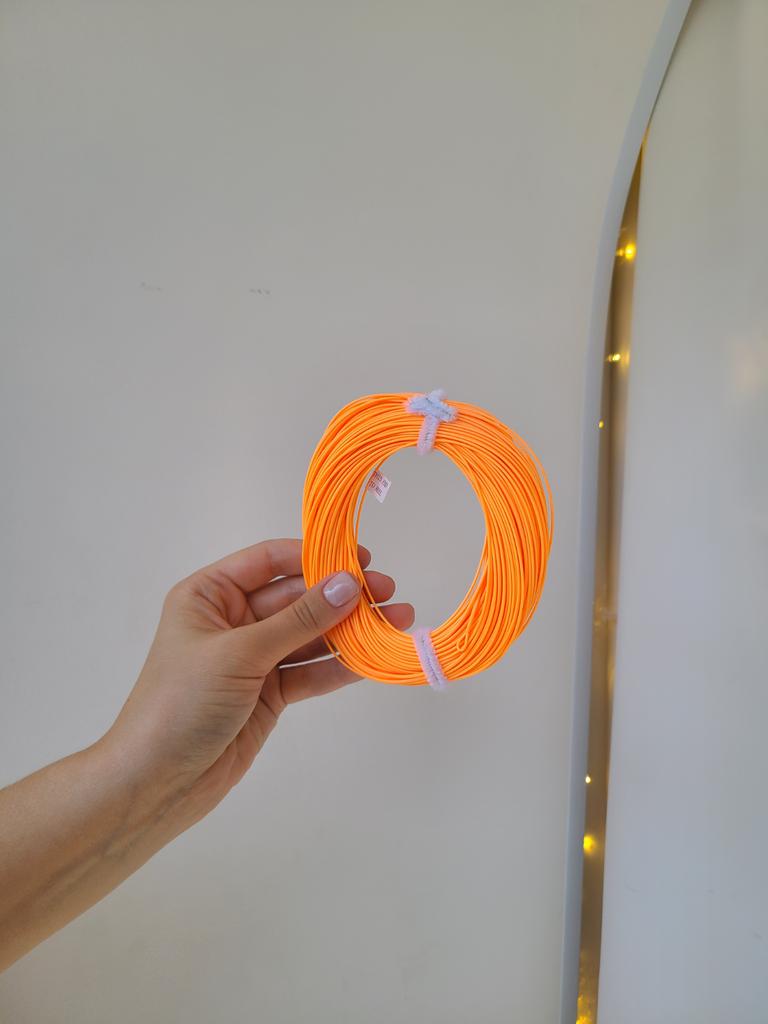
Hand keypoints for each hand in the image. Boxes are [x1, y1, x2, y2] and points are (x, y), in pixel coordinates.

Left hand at [104, 538, 413, 822]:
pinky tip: (371, 658)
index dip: (314, 557)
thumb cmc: (181, 702)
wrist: (156, 782)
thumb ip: (298, 620)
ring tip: (396, 621)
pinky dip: (338, 665)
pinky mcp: (268, 694)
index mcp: (210, 595)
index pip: (268, 562)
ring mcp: (252, 659)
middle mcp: (232, 621)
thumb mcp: (239, 653)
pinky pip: (309, 672)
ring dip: (349, 631)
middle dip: (341, 596)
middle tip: (389, 593)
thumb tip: (349, 583)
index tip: (361, 559)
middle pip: (296, 598)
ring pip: (308, 636)